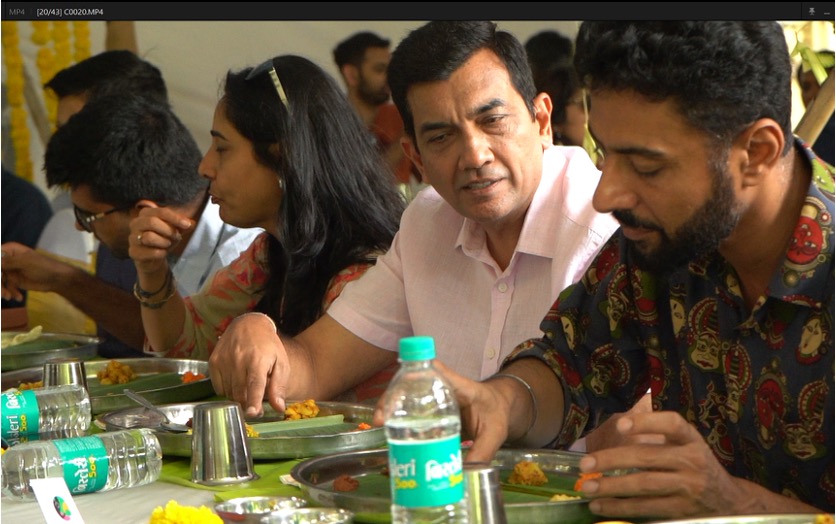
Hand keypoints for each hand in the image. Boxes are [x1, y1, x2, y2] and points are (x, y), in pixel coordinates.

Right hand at [1, 242, 73, 300]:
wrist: (57, 279)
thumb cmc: (43, 266)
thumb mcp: (24, 262)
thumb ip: (7, 261)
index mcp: (10, 250)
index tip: (0, 274)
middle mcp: (8, 259)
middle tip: (2, 291)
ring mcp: (11, 270)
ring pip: (0, 280)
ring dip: (2, 290)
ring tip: (8, 296)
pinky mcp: (15, 281)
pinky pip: (7, 287)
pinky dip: (11, 293)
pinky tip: (18, 297)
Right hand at [128, 204, 192, 275]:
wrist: (154, 258)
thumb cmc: (164, 239)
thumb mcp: (175, 230)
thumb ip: (183, 225)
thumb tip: (192, 223)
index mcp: (145, 213)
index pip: (160, 211)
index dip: (175, 218)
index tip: (187, 224)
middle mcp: (135, 223)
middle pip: (152, 222)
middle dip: (168, 230)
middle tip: (176, 237)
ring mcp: (132, 238)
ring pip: (148, 237)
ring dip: (164, 242)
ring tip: (168, 244)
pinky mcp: (133, 252)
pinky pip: (148, 252)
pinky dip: (159, 253)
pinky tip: (162, 253)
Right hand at [209, 312, 287, 416]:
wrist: (249, 325)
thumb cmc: (268, 347)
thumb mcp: (281, 363)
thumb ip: (279, 387)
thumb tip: (279, 408)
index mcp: (258, 359)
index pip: (255, 384)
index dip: (253, 401)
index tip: (252, 413)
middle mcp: (239, 359)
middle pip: (240, 393)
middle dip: (248, 404)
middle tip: (256, 404)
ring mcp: (224, 360)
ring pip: (229, 392)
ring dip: (238, 396)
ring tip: (247, 385)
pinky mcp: (213, 361)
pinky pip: (219, 387)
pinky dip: (227, 390)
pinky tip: (236, 381)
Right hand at [373, 360, 511, 462]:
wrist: (500, 411)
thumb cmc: (497, 414)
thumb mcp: (494, 432)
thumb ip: (482, 451)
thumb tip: (463, 475)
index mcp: (461, 387)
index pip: (439, 372)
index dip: (419, 372)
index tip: (403, 380)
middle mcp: (443, 389)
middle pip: (413, 383)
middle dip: (394, 397)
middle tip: (381, 417)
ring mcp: (434, 400)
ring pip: (408, 397)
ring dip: (391, 408)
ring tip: (380, 425)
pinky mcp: (431, 412)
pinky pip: (412, 412)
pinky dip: (399, 421)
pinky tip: (389, 435)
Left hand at [578, 411, 751, 517]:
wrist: (731, 502)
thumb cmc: (697, 466)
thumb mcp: (687, 445)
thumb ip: (660, 435)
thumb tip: (617, 425)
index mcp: (692, 440)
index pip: (672, 424)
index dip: (646, 422)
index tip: (619, 424)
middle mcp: (693, 461)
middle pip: (647, 458)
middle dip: (612, 460)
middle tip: (585, 464)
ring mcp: (689, 488)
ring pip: (644, 486)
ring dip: (612, 488)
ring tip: (587, 488)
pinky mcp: (684, 511)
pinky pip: (648, 508)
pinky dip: (622, 508)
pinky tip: (601, 507)